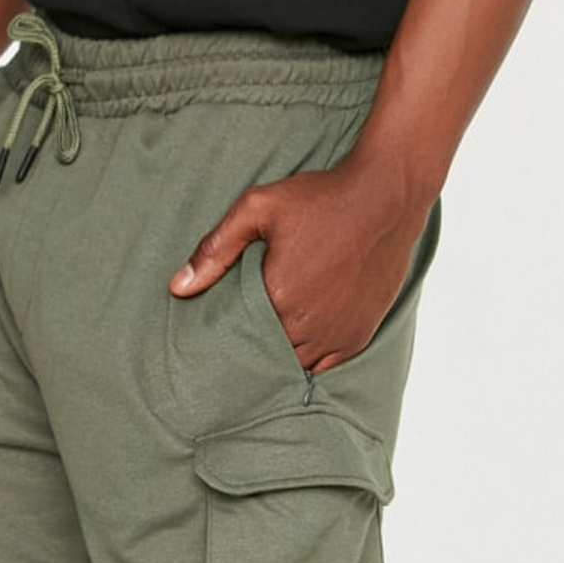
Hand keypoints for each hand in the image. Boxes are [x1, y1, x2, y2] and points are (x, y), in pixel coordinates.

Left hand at [168, 161, 429, 373]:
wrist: (385, 196)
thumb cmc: (321, 198)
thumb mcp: (258, 208)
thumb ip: (216, 249)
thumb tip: (178, 288)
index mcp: (278, 297)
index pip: (237, 336)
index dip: (226, 333)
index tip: (216, 329)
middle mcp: (308, 325)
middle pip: (265, 355)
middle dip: (251, 348)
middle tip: (238, 336)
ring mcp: (336, 335)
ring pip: (295, 365)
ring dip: (280, 355)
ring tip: (266, 339)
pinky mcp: (359, 335)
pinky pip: (326, 366)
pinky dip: (310, 360)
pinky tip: (298, 344)